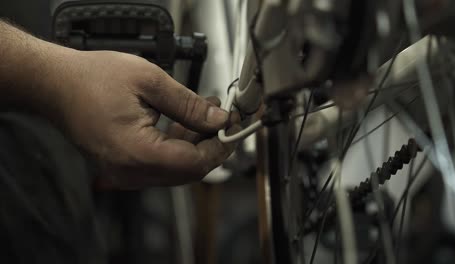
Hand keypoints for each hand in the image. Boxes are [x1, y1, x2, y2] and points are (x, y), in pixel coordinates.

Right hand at [47, 50, 238, 187]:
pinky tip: (184, 124)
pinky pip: (159, 166)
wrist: (56, 84)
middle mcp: (129, 171)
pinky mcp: (122, 167)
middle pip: (187, 171)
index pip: (194, 163)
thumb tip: (217, 120)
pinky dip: (177, 148)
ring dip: (195, 145)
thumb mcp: (149, 81)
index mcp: (136, 152)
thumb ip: (189, 105)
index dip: (219, 147)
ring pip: (175, 170)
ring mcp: (124, 173)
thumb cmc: (92, 79)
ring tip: (205, 113)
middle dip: (211, 145)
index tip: (232, 128)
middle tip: (223, 119)